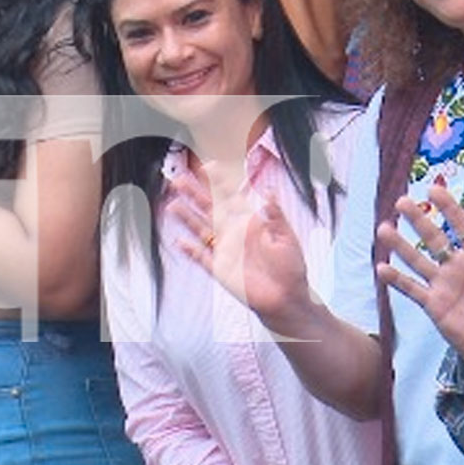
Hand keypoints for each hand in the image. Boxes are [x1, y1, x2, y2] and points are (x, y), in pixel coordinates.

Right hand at [166, 164, 314, 326]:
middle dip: (195, 194)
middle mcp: (234, 233)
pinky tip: (179, 240)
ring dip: (187, 218)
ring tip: (173, 204)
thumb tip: (268, 190)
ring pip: (201, 230)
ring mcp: (225, 251)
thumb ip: (276, 214)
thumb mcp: (287, 237)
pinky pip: (202, 258)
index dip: (219, 182)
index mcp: (250, 222)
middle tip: (179, 179)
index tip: (208, 166)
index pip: (230, 197)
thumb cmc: (290, 267)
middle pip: (210, 210)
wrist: (287, 298)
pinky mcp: (220, 270)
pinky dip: (191, 250)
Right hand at [376, 184, 463, 368]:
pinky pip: (412, 289)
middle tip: (402, 201)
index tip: (433, 190)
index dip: (449, 208)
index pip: (462, 226)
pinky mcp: (433, 304)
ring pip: (418, 260)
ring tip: (384, 229)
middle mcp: (457, 265)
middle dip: (418, 219)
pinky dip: (397, 280)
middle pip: (434, 238)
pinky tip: (381, 268)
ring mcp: (443, 284)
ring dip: (401, 245)